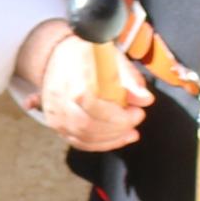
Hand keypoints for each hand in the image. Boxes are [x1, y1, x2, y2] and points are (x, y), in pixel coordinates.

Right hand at [17, 22, 146, 150]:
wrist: (59, 56)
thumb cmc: (87, 56)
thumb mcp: (112, 59)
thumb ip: (130, 79)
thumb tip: (145, 100)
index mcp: (71, 80)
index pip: (92, 105)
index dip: (118, 115)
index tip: (137, 112)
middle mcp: (58, 99)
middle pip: (87, 125)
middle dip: (118, 128)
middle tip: (135, 119)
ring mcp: (54, 114)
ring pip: (84, 137)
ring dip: (112, 139)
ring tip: (130, 131)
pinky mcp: (56, 124)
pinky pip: (79, 142)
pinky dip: (101, 144)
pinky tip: (116, 138)